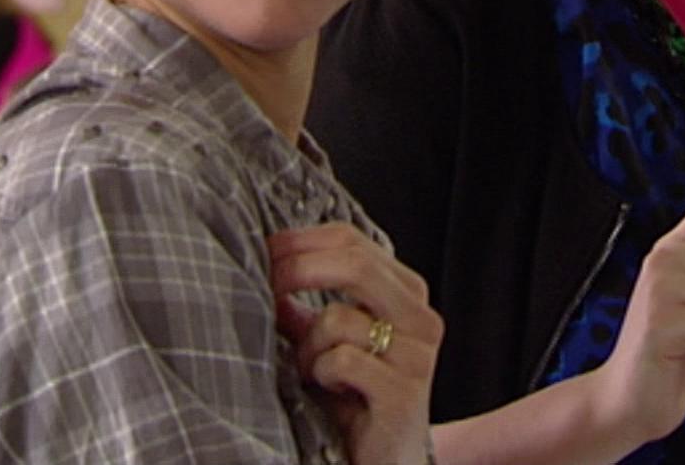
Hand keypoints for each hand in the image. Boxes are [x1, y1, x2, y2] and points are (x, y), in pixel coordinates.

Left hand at [270, 224, 442, 464]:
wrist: (384, 458)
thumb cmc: (355, 399)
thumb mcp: (327, 344)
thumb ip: (303, 310)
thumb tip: (264, 273)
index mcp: (406, 294)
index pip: (351, 240)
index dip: (299, 241)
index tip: (263, 255)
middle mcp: (420, 317)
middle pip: (354, 262)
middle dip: (296, 271)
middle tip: (266, 290)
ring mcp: (417, 354)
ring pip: (338, 318)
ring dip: (306, 347)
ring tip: (312, 370)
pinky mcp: (405, 392)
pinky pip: (341, 361)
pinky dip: (320, 373)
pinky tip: (329, 390)